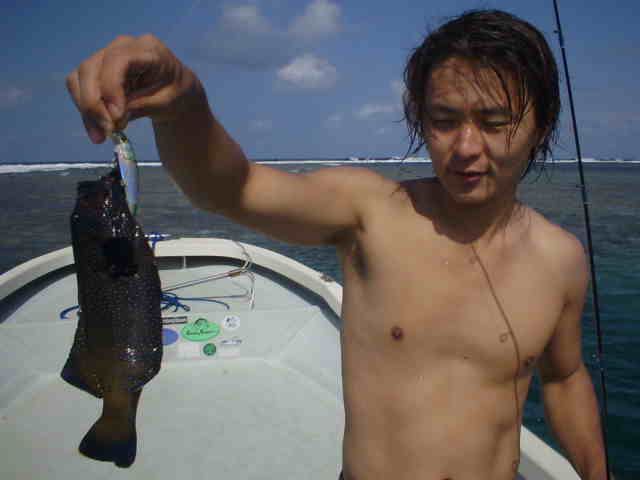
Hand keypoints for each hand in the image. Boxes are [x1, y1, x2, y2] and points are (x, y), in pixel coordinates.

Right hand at [66, 34, 203, 143]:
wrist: (176, 91)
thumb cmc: (176, 94)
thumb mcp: (167, 103)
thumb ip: (140, 106)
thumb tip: (113, 117)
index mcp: (147, 49)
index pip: (117, 61)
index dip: (111, 88)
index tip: (116, 116)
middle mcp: (122, 46)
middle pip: (90, 68)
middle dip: (94, 104)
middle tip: (106, 132)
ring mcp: (106, 55)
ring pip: (79, 78)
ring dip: (87, 111)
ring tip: (101, 136)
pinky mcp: (96, 69)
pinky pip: (79, 87)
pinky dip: (86, 110)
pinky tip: (98, 129)